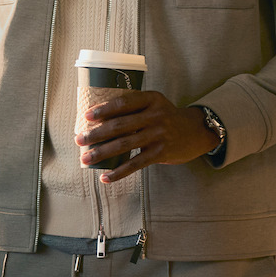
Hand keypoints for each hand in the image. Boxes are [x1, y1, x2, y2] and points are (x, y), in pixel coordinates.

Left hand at [75, 91, 218, 183]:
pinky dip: (118, 172)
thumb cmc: (167, 117)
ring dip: (102, 153)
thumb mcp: (155, 104)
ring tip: (85, 158)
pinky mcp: (161, 153)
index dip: (104, 109)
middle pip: (120, 125)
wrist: (196, 132)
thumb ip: (135, 107)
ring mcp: (159, 135)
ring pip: (124, 145)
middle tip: (79, 139)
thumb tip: (99, 119)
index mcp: (152, 99)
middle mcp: (156, 115)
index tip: (87, 116)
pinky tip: (105, 177)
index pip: (124, 102)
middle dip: (96, 133)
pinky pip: (135, 164)